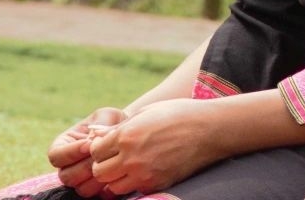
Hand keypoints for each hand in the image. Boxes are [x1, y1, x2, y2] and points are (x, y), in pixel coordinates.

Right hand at [48, 106, 125, 197]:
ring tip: (110, 164)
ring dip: (96, 178)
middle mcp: (67, 166)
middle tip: (102, 156)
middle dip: (86, 166)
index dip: (71, 152)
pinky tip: (116, 175)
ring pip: (80, 189)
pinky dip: (106, 188)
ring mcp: (80, 180)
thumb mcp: (105, 116)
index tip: (89, 144)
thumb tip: (93, 141)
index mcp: (63, 145)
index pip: (55, 155)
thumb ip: (99, 125)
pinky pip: (96, 196)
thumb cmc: (112, 123)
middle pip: (66, 176)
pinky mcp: (95, 189)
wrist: (127, 135)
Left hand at [89, 98, 223, 194]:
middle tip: (115, 157)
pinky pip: (134, 191)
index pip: (94, 151)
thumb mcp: (146, 112)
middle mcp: (131, 157)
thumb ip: (119, 126)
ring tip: (128, 167)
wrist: (209, 129)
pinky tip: (143, 171)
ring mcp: (144, 173)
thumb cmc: (178, 114)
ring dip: (116, 178)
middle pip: (99, 172)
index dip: (99, 148)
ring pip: (113, 187)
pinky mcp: (156, 184)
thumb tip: (95, 134)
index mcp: (127, 135)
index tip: (109, 144)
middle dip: (103, 165)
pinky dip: (133, 184)